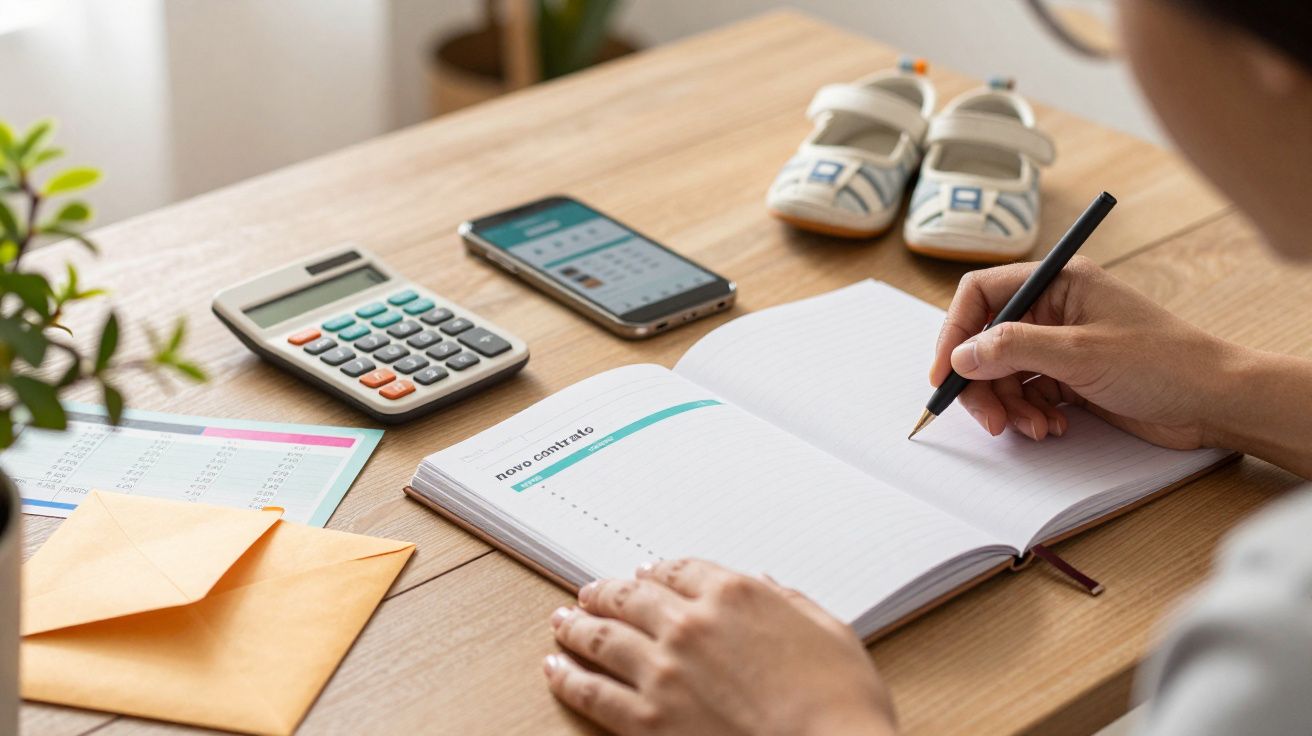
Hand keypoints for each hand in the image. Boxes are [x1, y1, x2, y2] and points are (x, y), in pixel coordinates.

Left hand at [543, 559, 896, 735]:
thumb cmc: (842, 703)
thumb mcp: (829, 632)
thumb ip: (789, 603)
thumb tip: (766, 585)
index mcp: (736, 594)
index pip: (679, 569)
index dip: (654, 571)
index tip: (641, 575)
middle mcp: (691, 623)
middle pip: (631, 597)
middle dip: (604, 593)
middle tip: (588, 594)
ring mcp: (664, 671)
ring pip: (602, 638)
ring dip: (576, 627)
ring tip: (562, 623)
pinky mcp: (648, 720)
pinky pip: (593, 692)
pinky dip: (568, 678)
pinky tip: (556, 669)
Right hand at [930, 256, 1234, 448]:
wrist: (1216, 402)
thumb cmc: (1164, 362)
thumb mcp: (1081, 353)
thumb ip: (1014, 349)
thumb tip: (961, 356)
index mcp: (1056, 282)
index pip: (981, 295)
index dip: (955, 332)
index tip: (945, 373)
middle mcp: (1053, 309)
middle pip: (986, 341)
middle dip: (983, 383)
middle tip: (991, 420)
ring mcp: (1061, 344)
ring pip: (1004, 374)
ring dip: (1010, 406)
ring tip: (1036, 428)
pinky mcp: (1070, 377)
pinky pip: (1027, 394)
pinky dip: (1030, 415)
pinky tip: (1054, 427)